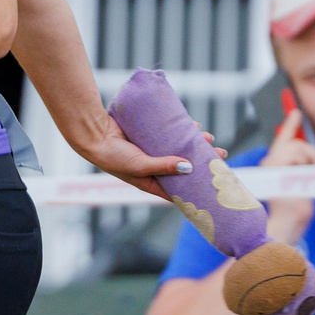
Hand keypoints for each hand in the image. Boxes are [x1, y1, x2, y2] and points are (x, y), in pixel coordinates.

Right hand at [70, 116, 212, 199]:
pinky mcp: (150, 134)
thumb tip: (190, 166)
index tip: (215, 183)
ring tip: (208, 137)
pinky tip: (192, 126)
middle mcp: (154, 166)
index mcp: (151, 181)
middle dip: (202, 160)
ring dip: (194, 143)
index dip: (197, 187)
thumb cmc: (113, 157)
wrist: (94, 134)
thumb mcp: (140, 165)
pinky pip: (170, 133)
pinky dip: (181, 130)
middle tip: (220, 154)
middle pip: (184, 166)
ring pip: (179, 147)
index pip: (179, 189)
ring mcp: (153, 150)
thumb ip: (163, 166)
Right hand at [261, 117, 314, 243]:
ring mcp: (273, 166)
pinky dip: (308, 167)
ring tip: (308, 178)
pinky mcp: (280, 168)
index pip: (283, 140)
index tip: (296, 112)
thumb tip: (312, 153)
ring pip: (300, 149)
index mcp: (273, 167)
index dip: (290, 125)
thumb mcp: (298, 183)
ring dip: (311, 160)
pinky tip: (303, 180)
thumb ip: (302, 167)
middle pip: (296, 144)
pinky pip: (300, 158)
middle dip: (310, 153)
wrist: (287, 223)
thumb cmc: (293, 208)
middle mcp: (269, 163)